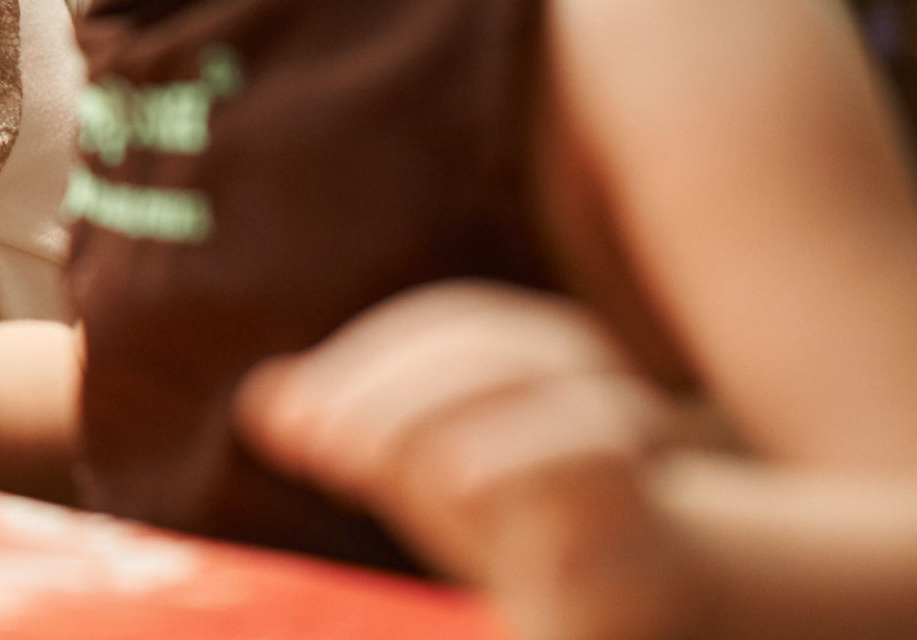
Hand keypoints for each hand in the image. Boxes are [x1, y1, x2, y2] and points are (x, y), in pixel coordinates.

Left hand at [236, 283, 699, 639]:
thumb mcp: (413, 458)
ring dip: (493, 449)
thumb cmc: (509, 501)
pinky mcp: (655, 541)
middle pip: (499, 361)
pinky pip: (624, 516)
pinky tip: (507, 540)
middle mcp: (588, 385)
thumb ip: (344, 425)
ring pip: (580, 427)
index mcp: (529, 347)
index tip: (295, 422)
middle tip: (326, 451)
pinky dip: (572, 524)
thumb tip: (261, 404)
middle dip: (402, 402)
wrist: (626, 589)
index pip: (446, 328)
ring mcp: (630, 460)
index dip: (365, 365)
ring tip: (429, 482)